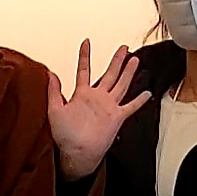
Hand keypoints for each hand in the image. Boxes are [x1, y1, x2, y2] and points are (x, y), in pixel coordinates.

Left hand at [47, 42, 150, 182]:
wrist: (77, 152)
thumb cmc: (64, 136)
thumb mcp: (54, 110)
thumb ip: (54, 91)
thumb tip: (50, 73)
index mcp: (82, 94)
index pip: (84, 70)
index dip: (85, 55)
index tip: (86, 42)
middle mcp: (97, 98)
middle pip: (110, 74)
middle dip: (117, 60)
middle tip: (123, 48)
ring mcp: (108, 106)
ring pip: (121, 84)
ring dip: (128, 72)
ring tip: (134, 60)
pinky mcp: (117, 117)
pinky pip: (131, 106)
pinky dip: (139, 100)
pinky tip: (147, 93)